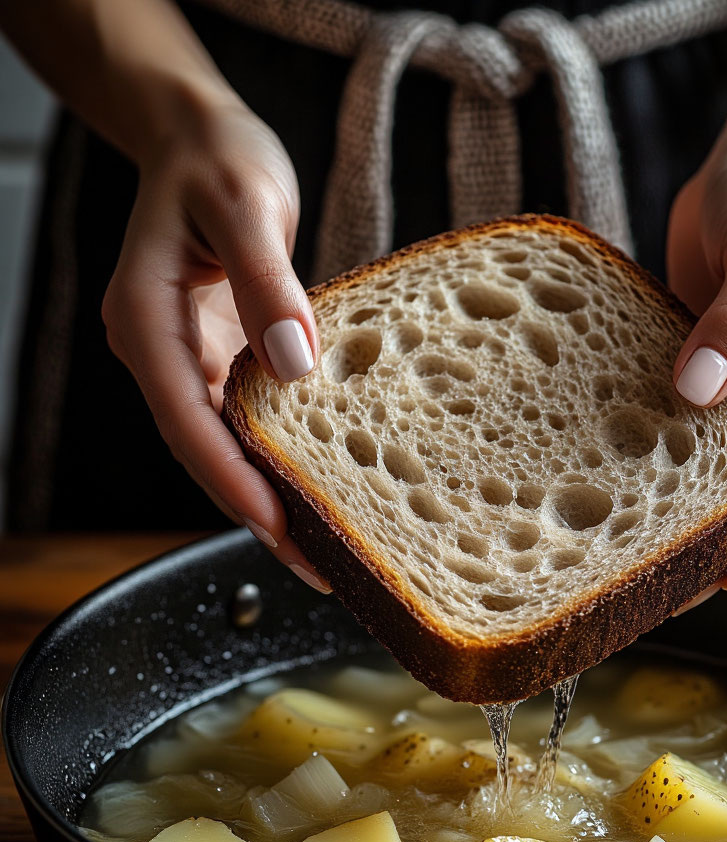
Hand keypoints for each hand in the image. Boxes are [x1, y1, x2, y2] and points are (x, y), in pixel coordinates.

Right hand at [102, 100, 330, 590]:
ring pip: (226, 446)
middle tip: (319, 568)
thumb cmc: (218, 159)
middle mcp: (161, 352)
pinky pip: (247, 419)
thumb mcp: (246, 205)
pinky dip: (281, 456)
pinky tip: (323, 482)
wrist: (199, 137)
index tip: (281, 528)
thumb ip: (268, 283)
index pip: (188, 423)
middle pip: (205, 452)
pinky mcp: (220, 355)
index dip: (233, 482)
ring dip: (272, 495)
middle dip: (258, 512)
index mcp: (147, 322)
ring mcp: (189, 358)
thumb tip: (294, 367)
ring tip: (328, 546)